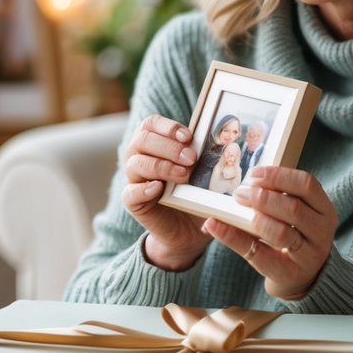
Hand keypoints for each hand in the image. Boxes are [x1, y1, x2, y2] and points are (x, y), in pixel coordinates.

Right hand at [121, 114, 209, 270]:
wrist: (190, 229)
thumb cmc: (196, 193)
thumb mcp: (203, 172)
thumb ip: (204, 155)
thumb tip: (222, 139)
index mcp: (153, 143)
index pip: (150, 124)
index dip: (167, 126)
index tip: (188, 136)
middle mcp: (139, 157)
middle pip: (142, 140)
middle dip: (169, 146)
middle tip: (191, 158)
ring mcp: (134, 180)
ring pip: (136, 163)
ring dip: (161, 166)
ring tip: (184, 175)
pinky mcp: (134, 202)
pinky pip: (129, 193)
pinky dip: (143, 189)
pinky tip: (158, 189)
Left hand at [203, 166, 336, 299]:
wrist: (300, 277)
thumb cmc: (294, 236)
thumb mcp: (296, 214)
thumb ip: (277, 197)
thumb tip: (242, 183)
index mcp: (324, 209)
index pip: (307, 185)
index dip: (279, 176)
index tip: (254, 174)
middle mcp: (322, 231)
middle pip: (294, 208)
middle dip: (263, 198)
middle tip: (239, 194)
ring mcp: (309, 255)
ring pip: (282, 233)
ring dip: (255, 219)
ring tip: (235, 210)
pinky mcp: (290, 274)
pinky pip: (261, 255)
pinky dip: (234, 238)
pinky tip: (216, 226)